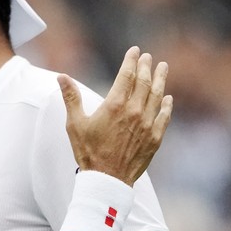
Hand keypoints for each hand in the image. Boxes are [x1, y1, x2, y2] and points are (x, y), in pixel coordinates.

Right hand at [58, 46, 171, 185]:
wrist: (107, 179)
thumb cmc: (88, 151)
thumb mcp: (75, 124)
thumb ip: (71, 98)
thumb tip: (62, 77)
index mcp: (115, 105)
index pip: (126, 75)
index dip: (131, 61)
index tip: (135, 51)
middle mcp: (134, 111)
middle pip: (144, 83)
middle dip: (146, 67)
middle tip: (148, 57)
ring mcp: (147, 125)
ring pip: (157, 96)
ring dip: (160, 80)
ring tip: (162, 68)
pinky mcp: (154, 138)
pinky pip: (164, 117)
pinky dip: (166, 105)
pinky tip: (168, 98)